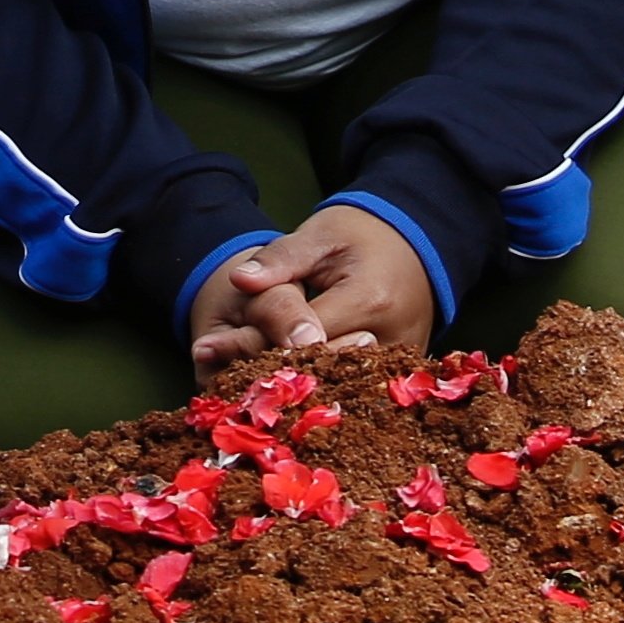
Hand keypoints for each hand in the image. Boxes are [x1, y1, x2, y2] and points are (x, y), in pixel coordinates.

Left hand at [184, 206, 434, 373]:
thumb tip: (238, 280)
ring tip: (240, 388)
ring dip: (294, 386)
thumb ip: (280, 259)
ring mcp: (403, 357)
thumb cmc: (362, 233)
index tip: (206, 348)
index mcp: (369, 298)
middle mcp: (392, 336)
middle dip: (268, 373)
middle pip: (318, 369)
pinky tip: (283, 388)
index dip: (253, 343)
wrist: (417, 239)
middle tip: (215, 377)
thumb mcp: (319, 236)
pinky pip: (356, 386)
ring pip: (336, 385)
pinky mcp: (404, 370)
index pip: (300, 336)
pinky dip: (320, 386)